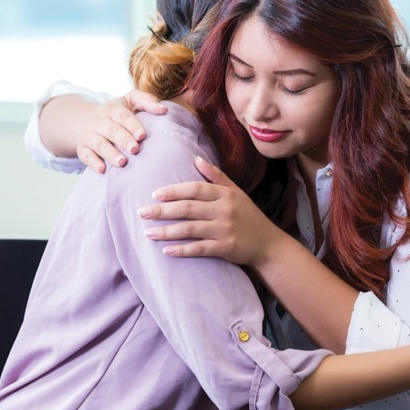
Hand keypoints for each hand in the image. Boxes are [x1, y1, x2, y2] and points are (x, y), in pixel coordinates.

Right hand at [76, 90, 166, 172]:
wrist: (82, 118)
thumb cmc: (115, 112)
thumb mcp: (129, 100)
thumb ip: (147, 101)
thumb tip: (164, 110)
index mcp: (112, 109)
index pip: (123, 116)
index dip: (132, 125)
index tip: (142, 135)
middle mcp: (99, 121)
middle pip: (111, 131)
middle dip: (123, 140)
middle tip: (134, 149)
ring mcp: (89, 135)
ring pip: (99, 144)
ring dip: (110, 153)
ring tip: (122, 162)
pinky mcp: (82, 149)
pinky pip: (86, 156)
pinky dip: (93, 163)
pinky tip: (103, 170)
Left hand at [139, 156, 282, 265]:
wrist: (268, 243)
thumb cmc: (249, 216)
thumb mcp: (236, 193)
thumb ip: (216, 177)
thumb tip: (196, 159)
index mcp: (225, 195)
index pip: (195, 189)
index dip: (174, 191)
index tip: (155, 195)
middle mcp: (225, 210)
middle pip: (188, 208)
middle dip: (162, 211)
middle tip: (142, 212)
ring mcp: (225, 229)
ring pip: (190, 229)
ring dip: (166, 231)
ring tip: (148, 232)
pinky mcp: (225, 247)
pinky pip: (199, 248)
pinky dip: (182, 250)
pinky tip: (166, 250)